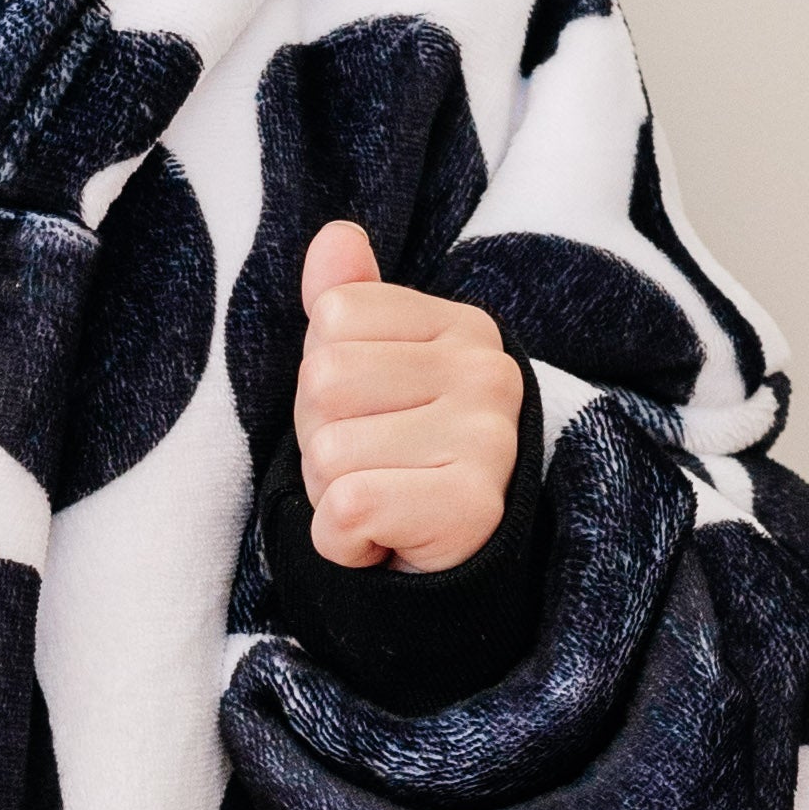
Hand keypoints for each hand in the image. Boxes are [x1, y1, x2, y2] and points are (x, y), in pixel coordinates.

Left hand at [293, 218, 520, 572]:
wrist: (448, 573)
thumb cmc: (400, 461)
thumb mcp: (371, 374)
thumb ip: (350, 302)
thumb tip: (334, 237)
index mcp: (462, 327)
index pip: (334, 317)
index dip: (323, 381)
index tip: (369, 419)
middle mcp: (487, 373)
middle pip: (324, 380)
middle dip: (321, 438)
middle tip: (372, 469)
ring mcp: (487, 438)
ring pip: (329, 450)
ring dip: (330, 493)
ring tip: (382, 501)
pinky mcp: (470, 506)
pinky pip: (346, 509)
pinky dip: (341, 542)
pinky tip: (384, 541)